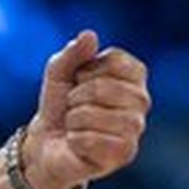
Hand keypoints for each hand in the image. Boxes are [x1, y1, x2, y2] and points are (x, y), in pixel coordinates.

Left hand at [22, 30, 150, 188]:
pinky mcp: (125, 153)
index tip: (79, 82)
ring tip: (76, 125)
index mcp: (133, 76)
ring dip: (75, 119)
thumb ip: (72, 53)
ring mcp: (136, 129)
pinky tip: (77, 142)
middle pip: (104, 88)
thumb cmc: (60, 106)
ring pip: (97, 115)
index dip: (86, 70)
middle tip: (74, 107)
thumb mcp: (59, 74)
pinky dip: (75, 139)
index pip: (115, 60)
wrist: (46, 144)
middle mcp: (142, 101)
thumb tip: (89, 35)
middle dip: (77, 97)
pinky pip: (92, 140)